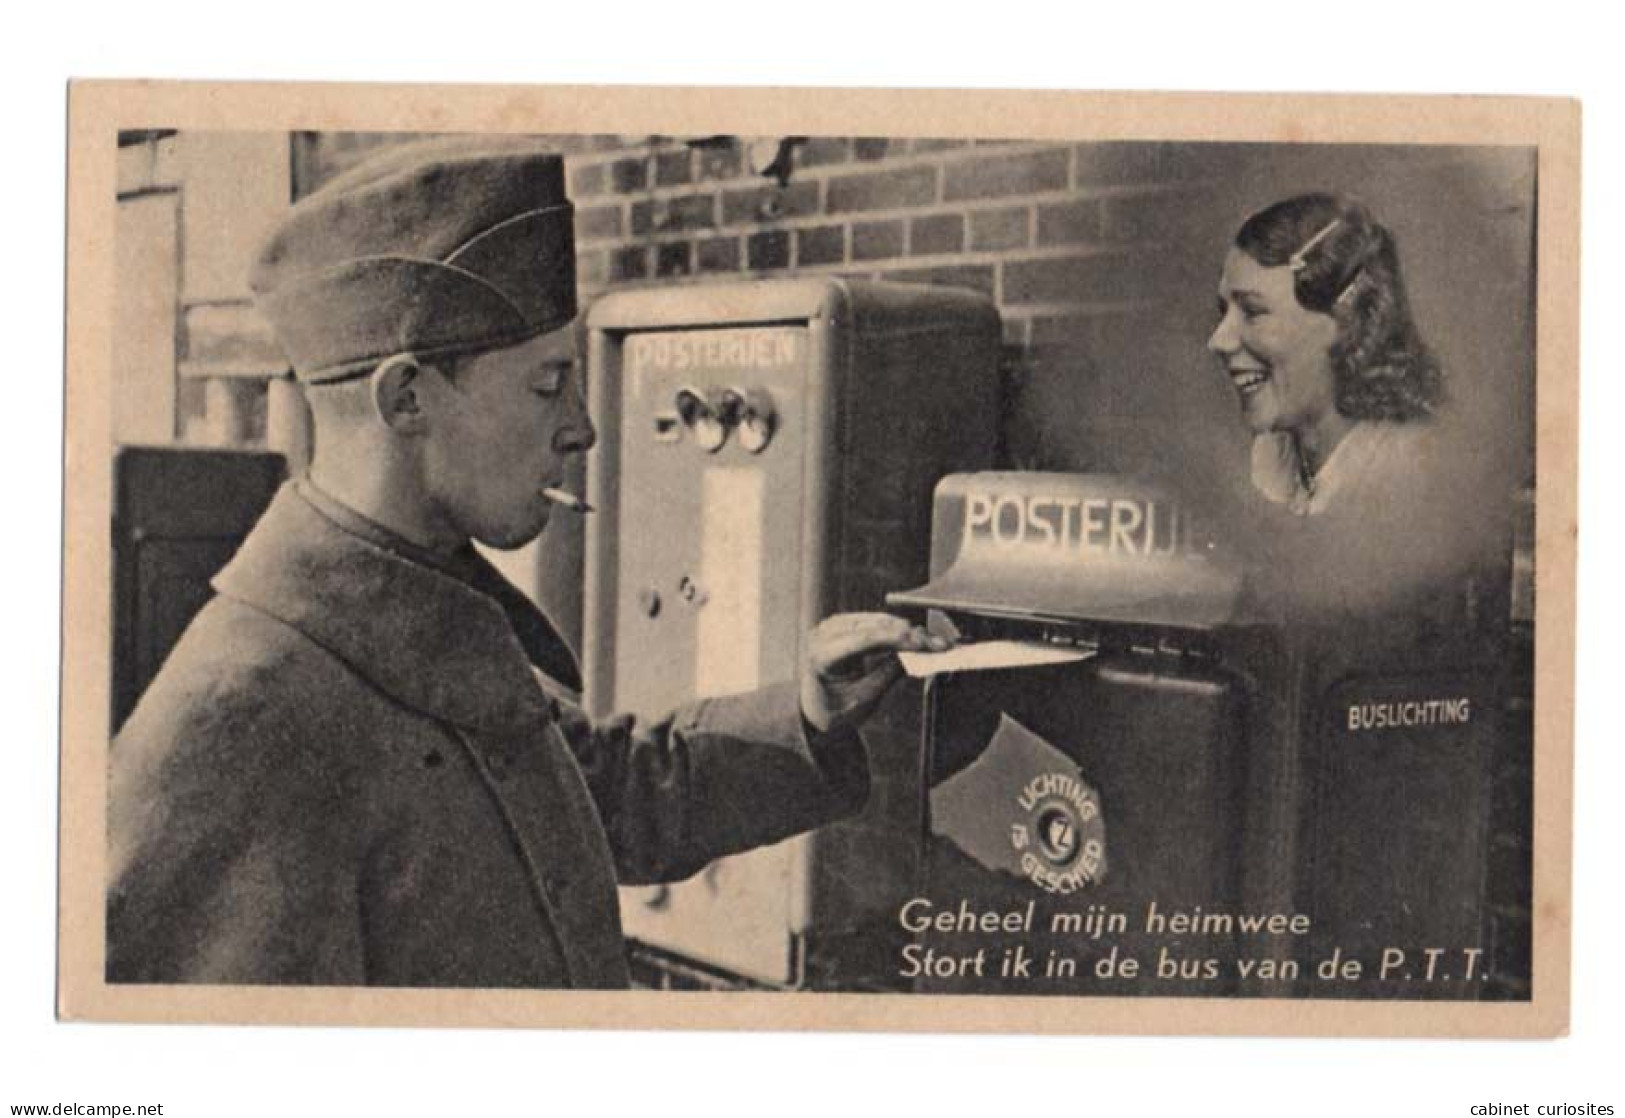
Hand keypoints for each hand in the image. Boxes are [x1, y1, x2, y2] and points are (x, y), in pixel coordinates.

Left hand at [799, 612, 949, 734]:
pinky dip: (896, 629)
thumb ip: (888, 673)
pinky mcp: (843, 624)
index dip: (898, 639)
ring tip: (931, 642)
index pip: (865, 639)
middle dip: (909, 635)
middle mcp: (823, 635)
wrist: (817, 710)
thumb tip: (916, 654)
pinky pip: (874, 622)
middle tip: (937, 644)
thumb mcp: (864, 698)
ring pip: (877, 621)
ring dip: (906, 630)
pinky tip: (914, 637)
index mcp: (822, 656)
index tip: (924, 643)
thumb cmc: (836, 709)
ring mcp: (832, 627)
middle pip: (874, 627)